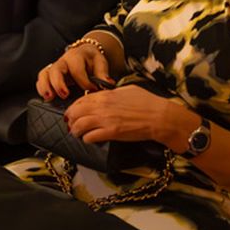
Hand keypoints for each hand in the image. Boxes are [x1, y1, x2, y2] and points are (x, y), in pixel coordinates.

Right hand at [38, 42, 112, 99]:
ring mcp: (55, 68)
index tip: (92, 90)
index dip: (84, 82)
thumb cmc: (91, 60)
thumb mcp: (100, 63)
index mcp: (76, 56)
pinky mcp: (50, 74)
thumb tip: (108, 84)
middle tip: (64, 95)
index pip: (77, 69)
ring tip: (49, 97)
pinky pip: (41, 78)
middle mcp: (63, 61)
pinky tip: (46, 97)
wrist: (85, 54)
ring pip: (45, 74)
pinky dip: (41, 87)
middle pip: (56, 70)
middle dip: (59, 83)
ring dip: (45, 86)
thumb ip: (103, 73)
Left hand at [64, 86, 190, 147]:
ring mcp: (106, 120)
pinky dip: (87, 139)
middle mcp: (102, 106)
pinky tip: (89, 139)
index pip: (81, 99)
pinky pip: (90, 137)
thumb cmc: (147, 102)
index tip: (72, 112)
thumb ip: (112, 93)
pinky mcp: (111, 133)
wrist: (159, 116)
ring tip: (77, 133)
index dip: (73, 107)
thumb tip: (105, 95)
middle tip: (71, 124)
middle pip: (75, 112)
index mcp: (106, 95)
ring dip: (75, 130)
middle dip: (71, 119)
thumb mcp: (128, 90)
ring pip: (79, 125)